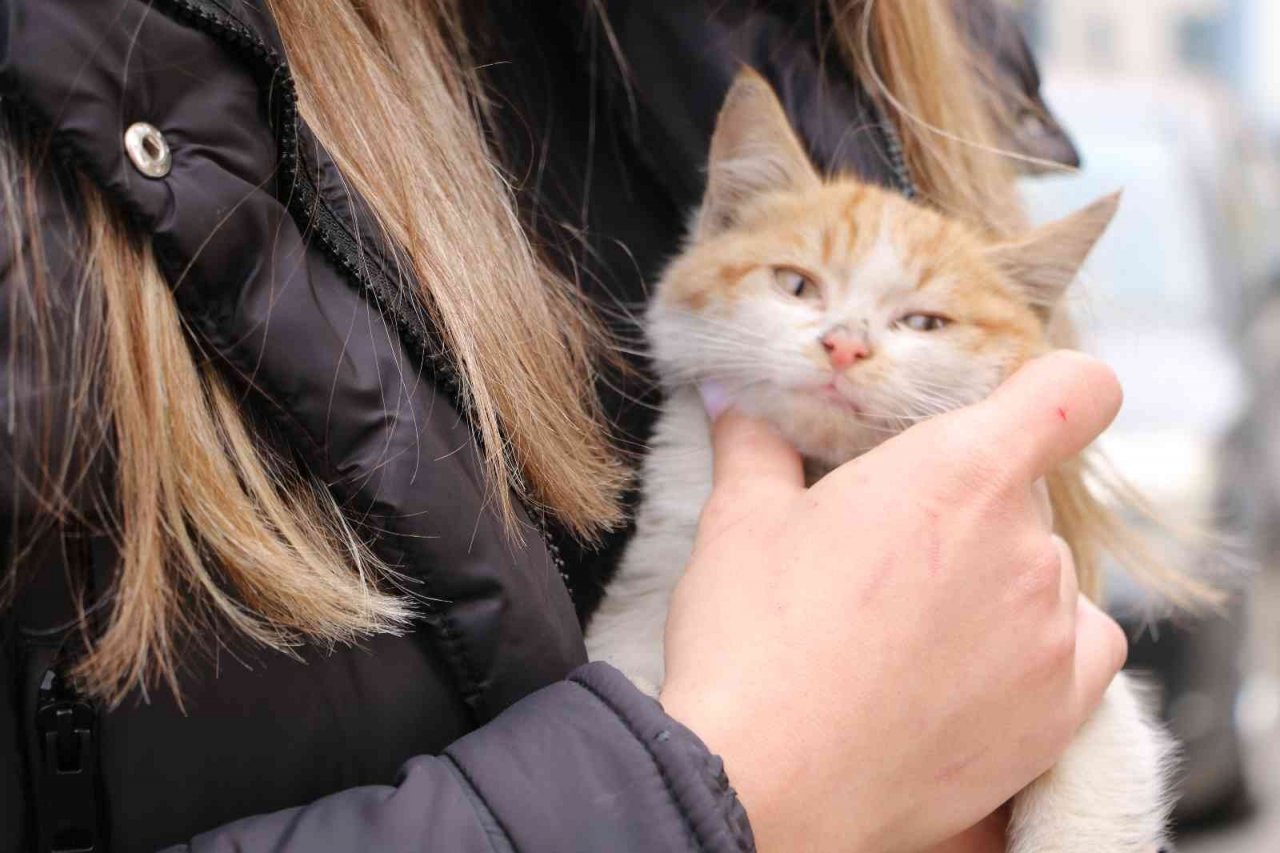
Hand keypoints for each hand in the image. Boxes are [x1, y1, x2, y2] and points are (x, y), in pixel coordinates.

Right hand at [659, 351, 1128, 852]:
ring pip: (1044, 571)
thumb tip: (737, 401)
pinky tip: (971, 667)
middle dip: (966, 507)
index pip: (1072, 390)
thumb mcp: (740, 522)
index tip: (1018, 409)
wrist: (769, 782)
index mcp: (958, 471)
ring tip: (912, 626)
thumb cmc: (752, 642)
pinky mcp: (1059, 709)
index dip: (1054, 388)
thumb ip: (756, 446)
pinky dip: (1040, 645)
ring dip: (995, 580)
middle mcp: (1024, 543)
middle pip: (1024, 493)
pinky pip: (1081, 646)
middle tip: (892, 549)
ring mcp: (1049, 630)